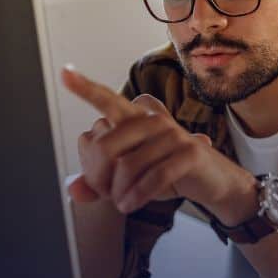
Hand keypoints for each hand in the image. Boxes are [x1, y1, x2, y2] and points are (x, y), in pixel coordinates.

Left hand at [61, 65, 251, 216]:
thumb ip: (100, 183)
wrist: (213, 182)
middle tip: (107, 194)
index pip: (106, 100)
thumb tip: (73, 190)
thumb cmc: (168, 173)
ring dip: (120, 193)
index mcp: (135, 117)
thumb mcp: (129, 179)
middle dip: (99, 178)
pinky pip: (153, 176)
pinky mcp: (190, 151)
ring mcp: (173, 133)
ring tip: (123, 203)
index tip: (64, 73)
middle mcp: (152, 119)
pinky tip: (132, 205)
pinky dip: (138, 195)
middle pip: (106, 147)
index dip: (85, 88)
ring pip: (128, 166)